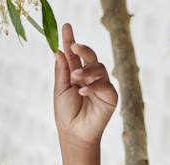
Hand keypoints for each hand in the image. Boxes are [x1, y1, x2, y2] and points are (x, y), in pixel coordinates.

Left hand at [54, 23, 117, 148]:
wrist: (74, 133)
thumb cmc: (66, 114)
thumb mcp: (60, 90)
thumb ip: (62, 71)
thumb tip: (59, 51)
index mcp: (77, 74)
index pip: (75, 54)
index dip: (71, 40)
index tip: (66, 26)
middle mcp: (90, 77)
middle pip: (90, 56)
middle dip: (83, 49)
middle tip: (74, 45)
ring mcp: (102, 85)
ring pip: (99, 68)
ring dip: (86, 71)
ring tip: (75, 78)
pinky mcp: (110, 96)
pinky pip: (104, 84)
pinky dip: (92, 86)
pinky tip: (82, 92)